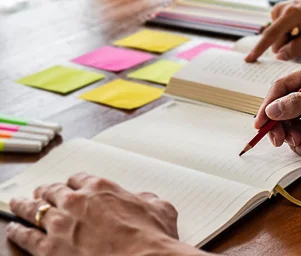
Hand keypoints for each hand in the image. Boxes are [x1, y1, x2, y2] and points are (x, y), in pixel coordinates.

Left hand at [5, 173, 197, 255]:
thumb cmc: (152, 238)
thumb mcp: (160, 209)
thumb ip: (149, 199)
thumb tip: (147, 199)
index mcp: (101, 188)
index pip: (79, 178)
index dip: (73, 182)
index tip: (71, 185)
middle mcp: (76, 202)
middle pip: (52, 191)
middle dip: (45, 191)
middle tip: (40, 192)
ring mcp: (60, 225)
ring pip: (33, 209)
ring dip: (24, 206)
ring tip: (18, 204)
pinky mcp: (49, 249)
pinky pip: (25, 236)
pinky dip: (17, 232)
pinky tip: (14, 230)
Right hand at [245, 0, 300, 61]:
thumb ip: (298, 47)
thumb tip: (279, 56)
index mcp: (291, 14)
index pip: (272, 34)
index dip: (260, 49)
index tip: (248, 59)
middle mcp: (280, 10)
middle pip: (277, 40)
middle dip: (288, 45)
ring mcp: (277, 10)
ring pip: (278, 37)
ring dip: (290, 38)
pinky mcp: (276, 12)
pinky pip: (279, 31)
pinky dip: (289, 33)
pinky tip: (299, 25)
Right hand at [254, 62, 300, 156]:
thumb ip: (300, 104)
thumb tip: (273, 108)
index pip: (283, 86)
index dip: (269, 103)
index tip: (261, 121)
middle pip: (282, 105)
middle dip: (277, 123)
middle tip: (276, 139)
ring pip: (288, 121)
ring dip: (288, 135)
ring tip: (297, 144)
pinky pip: (298, 133)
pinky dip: (298, 143)